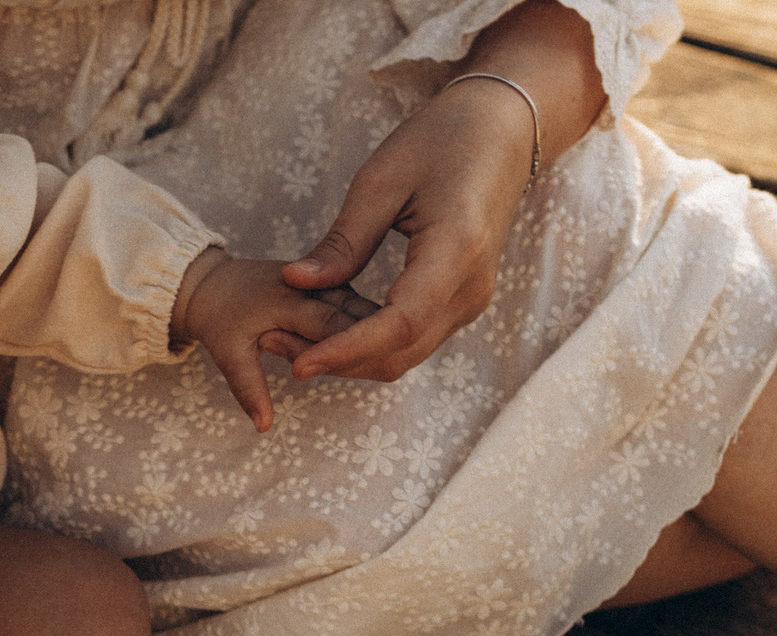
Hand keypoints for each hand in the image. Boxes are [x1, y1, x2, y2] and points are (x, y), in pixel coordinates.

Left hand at [171, 249, 377, 431]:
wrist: (222, 283)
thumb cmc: (222, 317)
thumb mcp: (227, 352)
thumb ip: (248, 387)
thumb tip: (263, 426)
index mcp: (294, 296)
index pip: (334, 325)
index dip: (341, 354)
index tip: (326, 376)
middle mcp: (325, 287)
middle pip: (363, 324)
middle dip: (359, 355)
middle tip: (317, 372)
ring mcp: (339, 288)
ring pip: (373, 321)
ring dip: (366, 350)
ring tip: (322, 365)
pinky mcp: (344, 294)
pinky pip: (366, 321)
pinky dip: (364, 343)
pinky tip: (349, 359)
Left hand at [273, 78, 536, 382]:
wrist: (502, 132)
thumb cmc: (442, 140)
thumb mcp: (382, 180)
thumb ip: (344, 241)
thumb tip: (295, 283)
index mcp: (457, 250)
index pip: (400, 324)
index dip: (347, 349)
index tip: (299, 363)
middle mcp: (471, 287)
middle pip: (400, 353)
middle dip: (337, 361)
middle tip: (274, 343)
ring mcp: (471, 299)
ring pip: (405, 354)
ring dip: (350, 357)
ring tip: (291, 339)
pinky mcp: (462, 301)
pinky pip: (413, 339)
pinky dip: (369, 342)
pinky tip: (329, 328)